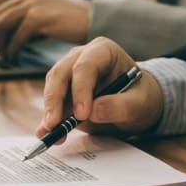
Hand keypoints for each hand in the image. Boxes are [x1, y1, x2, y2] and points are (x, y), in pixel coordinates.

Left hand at [0, 0, 90, 60]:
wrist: (95, 19)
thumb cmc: (72, 22)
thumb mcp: (46, 13)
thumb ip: (27, 17)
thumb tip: (7, 34)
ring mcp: (32, 5)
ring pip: (1, 25)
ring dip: (0, 43)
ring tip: (5, 56)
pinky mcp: (38, 18)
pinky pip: (16, 36)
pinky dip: (12, 49)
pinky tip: (15, 57)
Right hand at [36, 37, 163, 143]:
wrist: (136, 104)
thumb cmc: (140, 97)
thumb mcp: (140, 103)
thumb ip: (121, 106)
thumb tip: (94, 111)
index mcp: (103, 51)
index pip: (85, 66)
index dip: (80, 90)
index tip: (82, 115)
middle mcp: (82, 58)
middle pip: (60, 74)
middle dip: (55, 100)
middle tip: (54, 124)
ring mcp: (70, 73)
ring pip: (52, 88)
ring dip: (50, 111)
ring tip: (50, 133)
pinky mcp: (64, 92)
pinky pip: (52, 105)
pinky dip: (48, 120)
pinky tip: (45, 134)